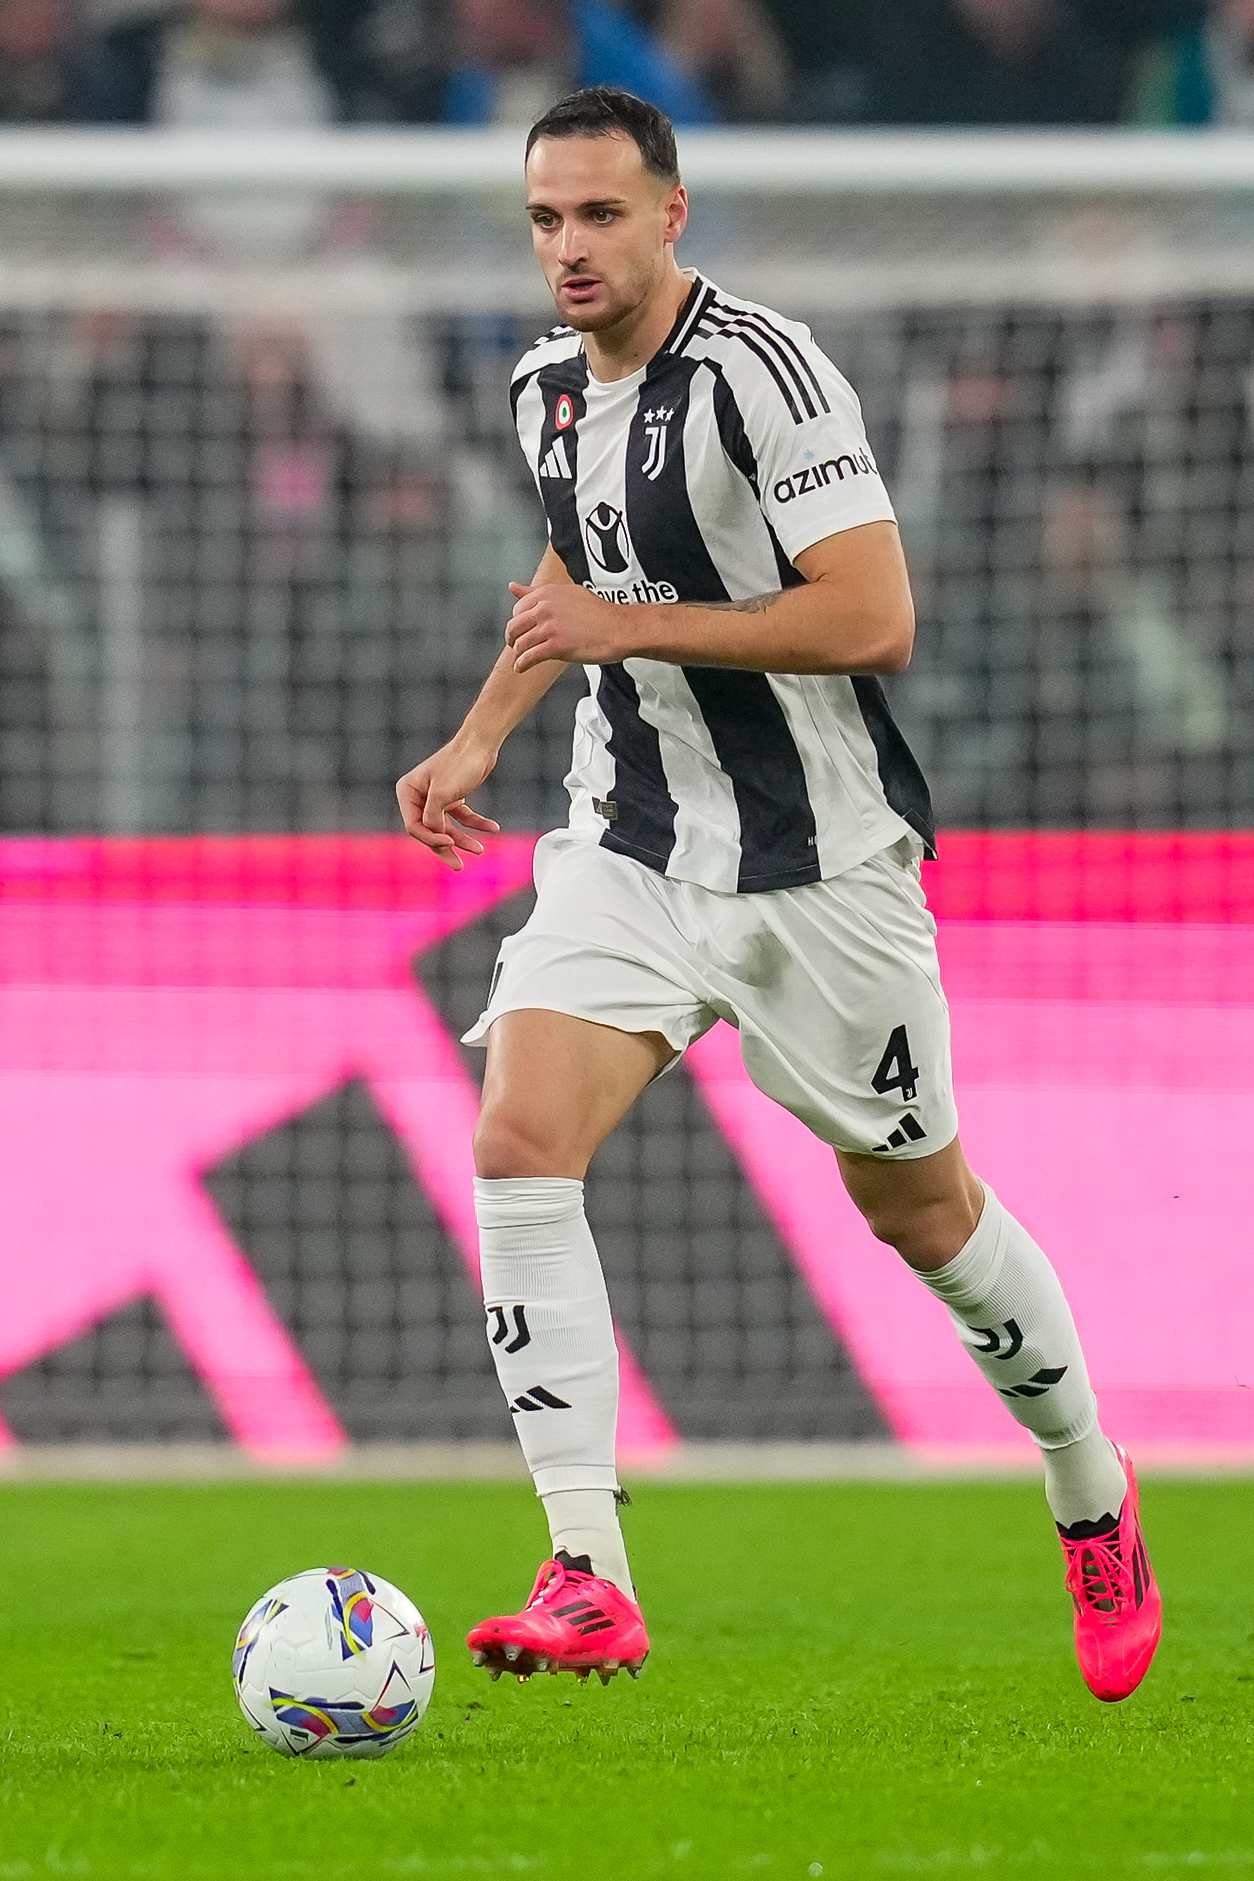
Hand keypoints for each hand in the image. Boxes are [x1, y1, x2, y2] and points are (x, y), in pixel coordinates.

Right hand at [396, 739, 500, 871]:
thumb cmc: (459, 763)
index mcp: (408, 792)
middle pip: (430, 831)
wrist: (481, 743)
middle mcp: (419, 796)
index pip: (414, 826)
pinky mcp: (454, 797)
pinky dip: (477, 824)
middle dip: (446, 848)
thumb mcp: (442, 793)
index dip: (431, 839)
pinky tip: (492, 829)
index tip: (451, 843)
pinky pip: (464, 818)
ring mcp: (437, 798)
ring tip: (480, 850)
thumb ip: (433, 817)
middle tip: (458, 866)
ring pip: (448, 828)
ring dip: (464, 839)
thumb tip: (434, 836)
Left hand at [505, 581, 631, 671]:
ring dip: (518, 654)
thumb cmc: (600, 613)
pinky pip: (529, 657)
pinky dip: (522, 665)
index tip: (522, 629)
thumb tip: (513, 587)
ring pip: (520, 643)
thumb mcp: (567, 593)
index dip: (519, 621)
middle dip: (513, 638)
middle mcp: (545, 608)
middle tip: (517, 645)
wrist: (620, 629)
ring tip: (521, 659)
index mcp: (547, 594)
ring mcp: (550, 627)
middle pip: (515, 626)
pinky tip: (522, 668)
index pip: (518, 608)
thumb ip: (538, 592)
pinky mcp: (555, 646)